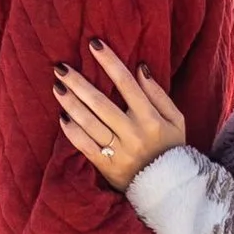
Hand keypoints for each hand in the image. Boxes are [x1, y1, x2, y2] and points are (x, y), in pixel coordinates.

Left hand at [55, 39, 188, 190]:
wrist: (169, 189)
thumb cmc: (172, 148)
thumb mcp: (176, 120)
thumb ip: (159, 94)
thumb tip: (140, 67)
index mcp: (151, 118)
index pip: (127, 83)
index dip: (109, 62)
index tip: (94, 44)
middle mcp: (133, 133)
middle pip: (101, 102)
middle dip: (79, 83)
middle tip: (61, 67)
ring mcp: (118, 151)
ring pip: (90, 123)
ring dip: (71, 104)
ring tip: (57, 87)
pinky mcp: (107, 166)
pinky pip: (86, 147)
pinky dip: (73, 133)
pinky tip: (62, 118)